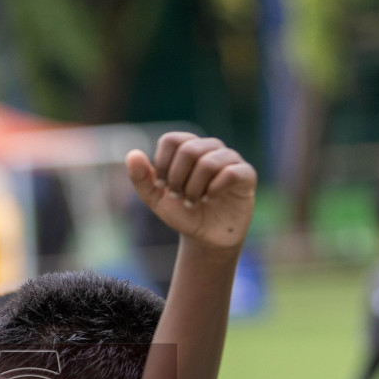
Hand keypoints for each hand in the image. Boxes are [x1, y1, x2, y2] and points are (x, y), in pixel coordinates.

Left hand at [125, 132, 255, 250]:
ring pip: (209, 161)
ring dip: (195, 187)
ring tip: (194, 201)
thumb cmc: (183, 214)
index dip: (163, 164)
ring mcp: (230, 159)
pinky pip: (231, 172)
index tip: (163, 185)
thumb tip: (132, 154)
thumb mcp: (156, 199)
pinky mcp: (246, 175)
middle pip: (189, 149)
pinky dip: (214, 189)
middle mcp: (211, 148)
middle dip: (178, 178)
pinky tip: (210, 199)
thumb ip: (142, 179)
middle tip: (179, 197)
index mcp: (189, 148)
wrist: (206, 238)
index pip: (172, 140)